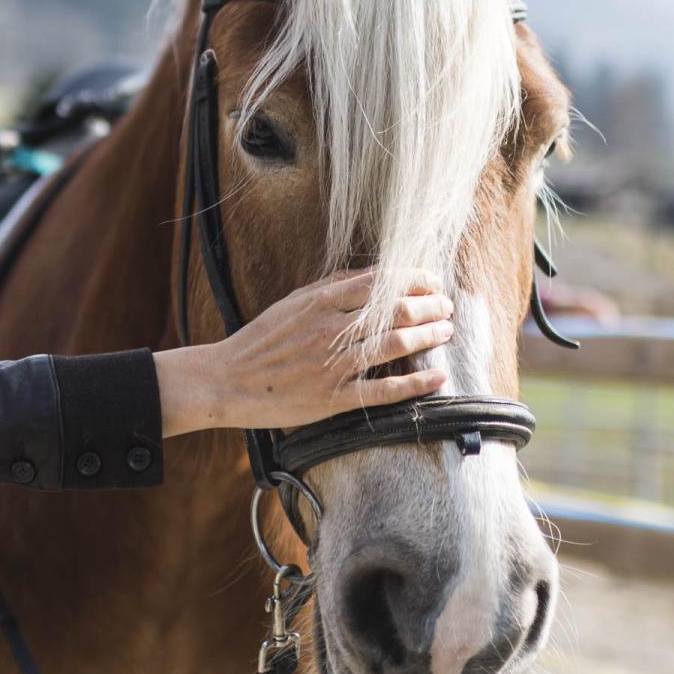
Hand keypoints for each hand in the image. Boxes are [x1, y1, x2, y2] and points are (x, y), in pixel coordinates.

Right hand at [154, 269, 453, 437]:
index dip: (413, 278)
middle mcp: (329, 330)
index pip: (379, 282)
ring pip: (394, 345)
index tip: (432, 279)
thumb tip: (370, 275)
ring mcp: (333, 365)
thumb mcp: (292, 302)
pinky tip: (436, 376)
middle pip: (394, 311)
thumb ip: (330, 288)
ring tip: (446, 331)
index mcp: (319, 302)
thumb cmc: (261, 340)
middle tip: (446, 306)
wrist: (228, 381)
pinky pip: (383, 390)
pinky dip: (414, 383)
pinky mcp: (333, 398)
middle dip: (429, 305)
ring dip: (428, 336)